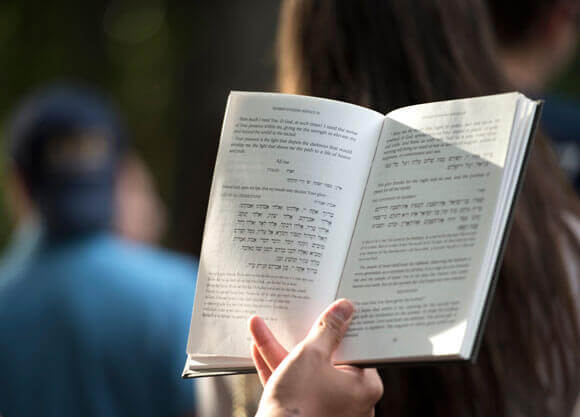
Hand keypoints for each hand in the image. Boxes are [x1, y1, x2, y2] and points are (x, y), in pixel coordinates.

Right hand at [249, 299, 382, 416]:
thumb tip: (344, 308)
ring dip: (281, 350)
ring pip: (305, 372)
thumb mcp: (311, 356)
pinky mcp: (306, 415)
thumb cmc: (300, 404)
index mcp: (364, 386)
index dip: (339, 327)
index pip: (355, 348)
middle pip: (326, 358)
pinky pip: (294, 387)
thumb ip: (327, 329)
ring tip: (260, 328)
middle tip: (295, 318)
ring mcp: (327, 410)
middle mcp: (351, 400)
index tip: (328, 311)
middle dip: (301, 337)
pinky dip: (278, 370)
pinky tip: (258, 348)